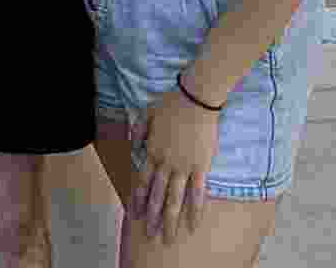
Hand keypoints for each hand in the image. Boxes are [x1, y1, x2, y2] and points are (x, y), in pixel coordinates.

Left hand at [128, 84, 221, 244]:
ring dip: (170, 220)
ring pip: (175, 199)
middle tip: (150, 234)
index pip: (142, 181)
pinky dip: (195, 209)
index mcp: (152, 151)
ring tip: (168, 237)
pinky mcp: (201, 166)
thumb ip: (138, 132)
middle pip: (157, 196)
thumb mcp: (146, 113)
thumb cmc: (172, 103)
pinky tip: (193, 224)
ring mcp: (184, 166)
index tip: (134, 215)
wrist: (196, 98)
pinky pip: (198, 191)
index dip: (138, 199)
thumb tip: (134, 148)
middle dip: (153, 217)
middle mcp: (166, 163)